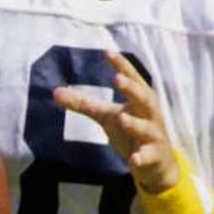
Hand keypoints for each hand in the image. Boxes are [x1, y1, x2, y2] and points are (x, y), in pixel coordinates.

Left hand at [53, 50, 178, 193]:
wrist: (158, 162)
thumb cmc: (131, 131)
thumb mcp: (107, 116)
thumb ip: (84, 104)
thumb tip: (54, 92)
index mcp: (139, 99)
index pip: (131, 78)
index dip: (121, 65)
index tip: (108, 51)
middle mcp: (149, 114)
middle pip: (143, 98)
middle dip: (132, 89)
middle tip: (117, 79)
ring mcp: (153, 135)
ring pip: (145, 128)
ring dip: (133, 123)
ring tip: (121, 118)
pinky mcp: (153, 156)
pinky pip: (147, 156)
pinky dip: (141, 157)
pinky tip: (134, 159)